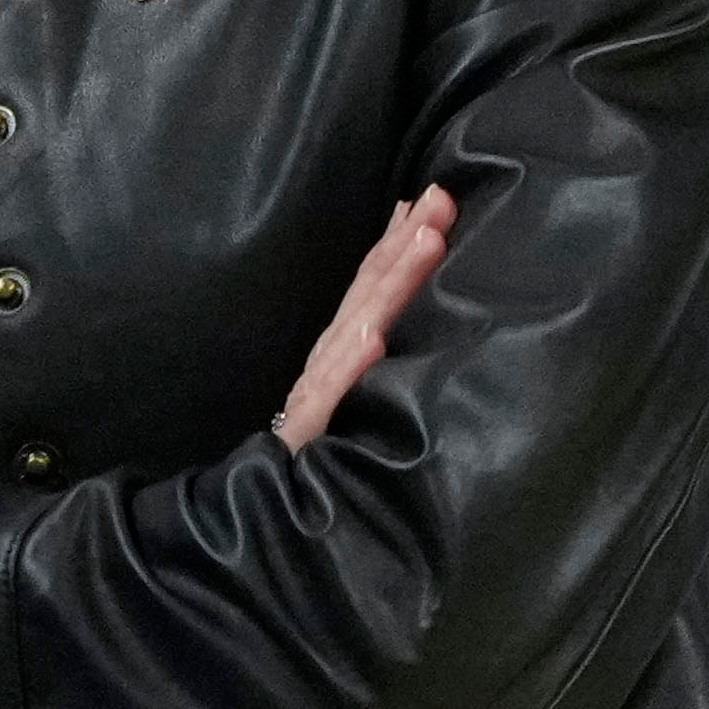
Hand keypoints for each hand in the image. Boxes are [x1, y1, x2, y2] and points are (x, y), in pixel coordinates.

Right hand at [275, 190, 453, 446]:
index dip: (398, 241)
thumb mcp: (350, 399)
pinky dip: (352, 365)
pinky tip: (375, 338)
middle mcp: (328, 363)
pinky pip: (331, 396)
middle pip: (368, 294)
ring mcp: (317, 394)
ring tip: (425, 242)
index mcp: (339, 353)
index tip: (432, 198)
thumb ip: (372, 358)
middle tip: (440, 199)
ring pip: (358, 329)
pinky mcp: (309, 432)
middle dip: (405, 244)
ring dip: (392, 283)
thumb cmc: (320, 454)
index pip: (370, 287)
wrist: (269, 510)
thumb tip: (408, 319)